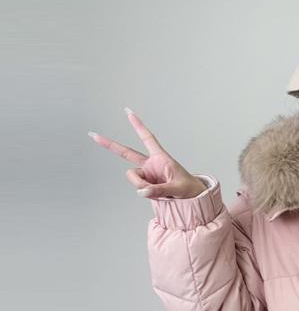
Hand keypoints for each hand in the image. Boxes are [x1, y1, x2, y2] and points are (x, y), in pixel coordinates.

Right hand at [88, 107, 206, 198]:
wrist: (192, 199)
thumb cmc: (189, 189)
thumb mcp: (177, 188)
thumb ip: (159, 190)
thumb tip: (142, 191)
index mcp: (161, 158)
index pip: (147, 138)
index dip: (138, 126)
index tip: (128, 112)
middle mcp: (151, 165)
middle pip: (127, 153)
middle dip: (110, 145)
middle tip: (93, 135)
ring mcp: (147, 175)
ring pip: (134, 179)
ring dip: (142, 186)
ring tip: (158, 192)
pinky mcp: (145, 185)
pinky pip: (139, 189)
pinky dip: (144, 192)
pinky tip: (156, 195)